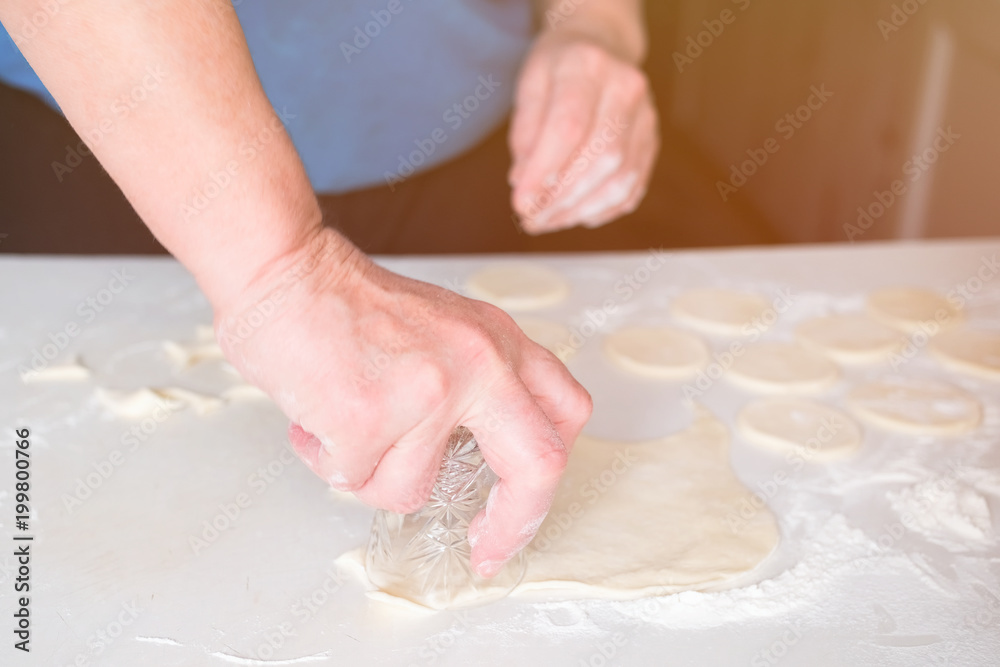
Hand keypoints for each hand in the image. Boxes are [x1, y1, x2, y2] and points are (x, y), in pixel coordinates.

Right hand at [215, 229, 591, 576]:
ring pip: (409, 489)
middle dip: (511, 525)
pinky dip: (325, 458)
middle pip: (538, 465)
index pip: (564, 414)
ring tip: (342, 424)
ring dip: (367, 473)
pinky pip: (351, 477)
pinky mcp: (371, 415)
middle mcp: (478, 363)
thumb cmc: (347, 304)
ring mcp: (429, 391)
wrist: (283, 268)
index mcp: (498, 342)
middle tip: (482, 549)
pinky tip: (315, 415)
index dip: (548, 476)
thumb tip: (473, 455)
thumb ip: (473, 385)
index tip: (517, 513)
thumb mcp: (442, 330)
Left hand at [509, 30, 658, 233]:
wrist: (602, 45)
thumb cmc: (559, 68)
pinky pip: (633, 187)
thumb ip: (525, 131)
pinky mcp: (652, 142)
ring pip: (620, 177)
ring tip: (548, 221)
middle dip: (561, 198)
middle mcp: (626, 88)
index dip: (544, 172)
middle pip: (599, 156)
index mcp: (588, 65)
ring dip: (580, 209)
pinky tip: (576, 214)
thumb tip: (523, 181)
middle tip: (531, 219)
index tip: (521, 203)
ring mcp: (646, 116)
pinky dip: (603, 210)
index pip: (569, 127)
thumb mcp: (530, 84)